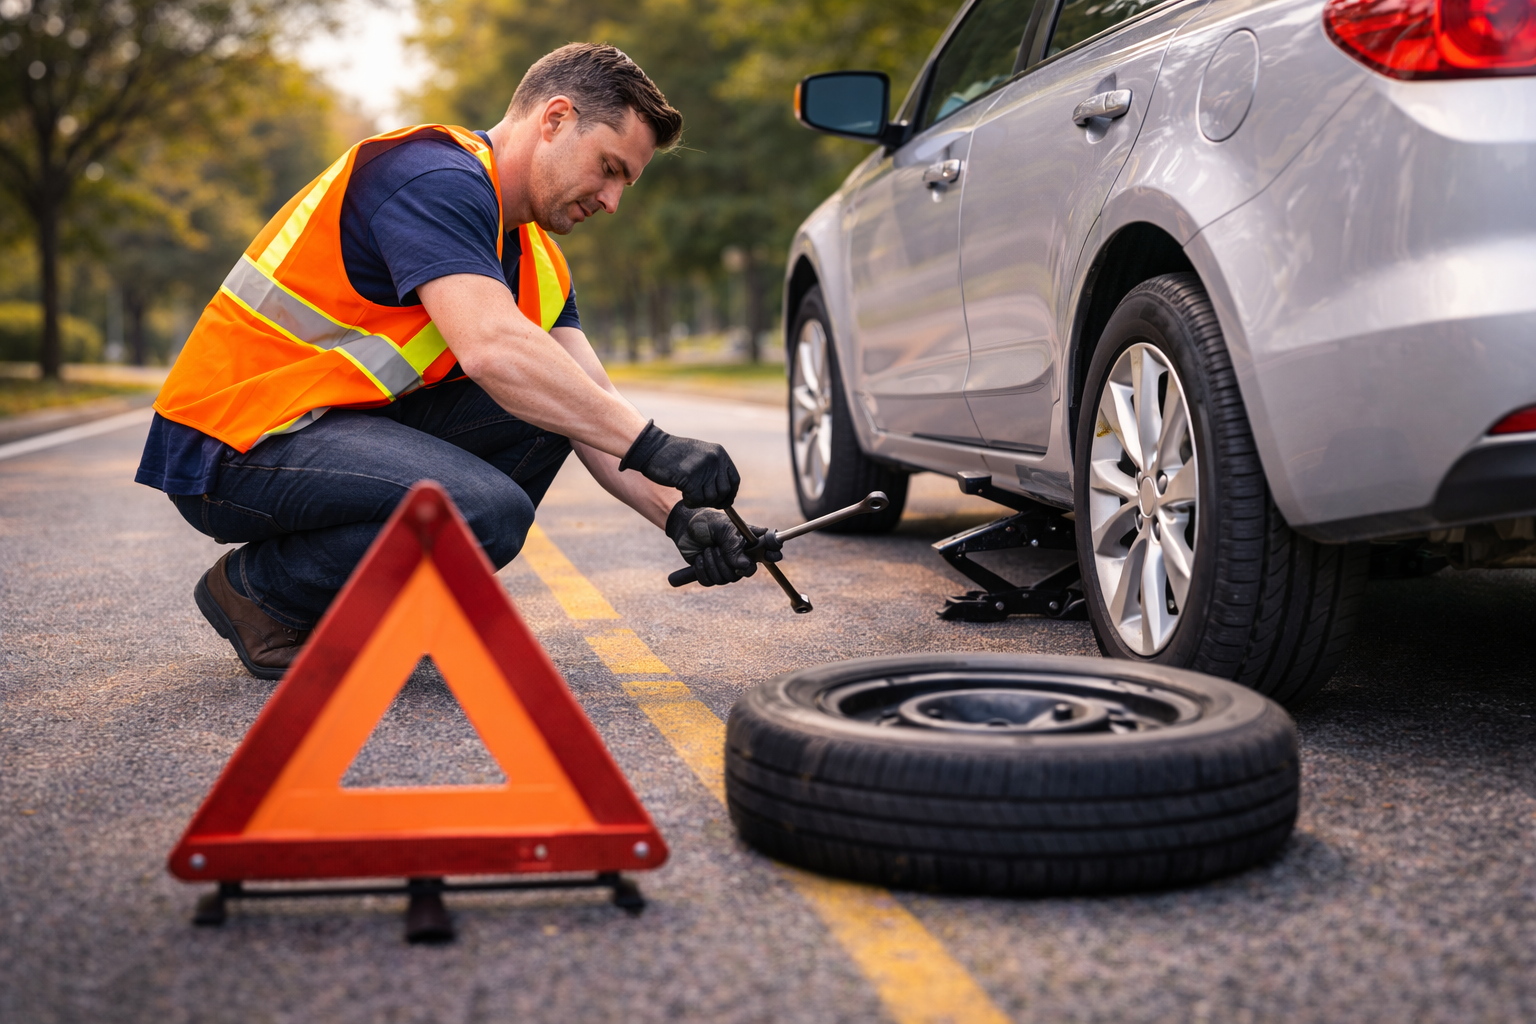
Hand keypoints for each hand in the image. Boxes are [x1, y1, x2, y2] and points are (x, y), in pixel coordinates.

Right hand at [620, 420, 739, 507]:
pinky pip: (696, 500)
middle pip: (724, 491)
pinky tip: (683, 497)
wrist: (652, 448)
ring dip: (699, 502)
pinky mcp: (689, 477)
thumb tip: (727, 496)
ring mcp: (702, 467)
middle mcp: (714, 459)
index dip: (729, 495)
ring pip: (710, 498)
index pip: (734, 480)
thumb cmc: (674, 455)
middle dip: (713, 501)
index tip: (722, 503)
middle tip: (700, 500)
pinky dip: (690, 503)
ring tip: (689, 495)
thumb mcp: (701, 456)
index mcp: (719, 453)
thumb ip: (714, 471)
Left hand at [666, 504, 781, 586]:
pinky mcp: (712, 574)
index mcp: (748, 543)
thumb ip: (734, 545)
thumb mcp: (721, 527)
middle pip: (745, 572)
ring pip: (725, 578)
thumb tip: (744, 565)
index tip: (772, 555)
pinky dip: (702, 570)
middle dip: (727, 561)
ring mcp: (727, 567)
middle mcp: (741, 557)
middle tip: (716, 547)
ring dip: (712, 564)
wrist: (684, 527)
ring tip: (707, 549)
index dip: (773, 555)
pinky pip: (710, 581)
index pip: (768, 552)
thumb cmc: (706, 523)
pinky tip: (700, 558)